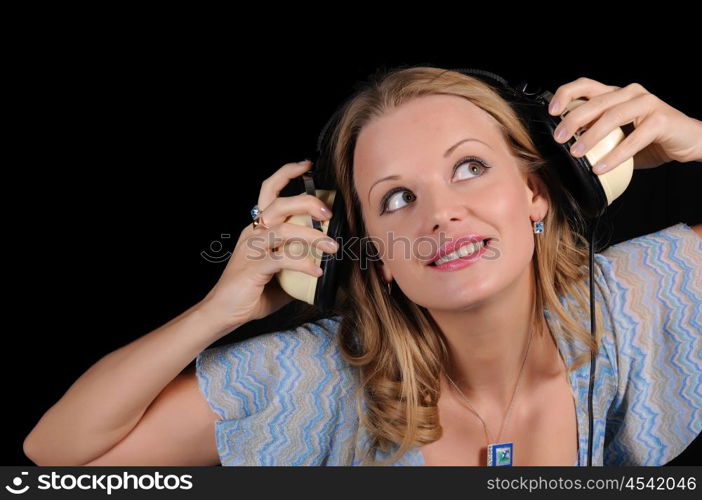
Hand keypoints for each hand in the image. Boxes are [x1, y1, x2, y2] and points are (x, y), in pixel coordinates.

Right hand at [200, 160, 338, 330]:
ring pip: (284, 230)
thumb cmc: (252, 292)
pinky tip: (317, 271)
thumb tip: (327, 260)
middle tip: (328, 214)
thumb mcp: (280, 273)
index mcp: (258, 228)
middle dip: (307, 203)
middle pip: (279, 204)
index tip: (308, 165)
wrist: (223, 312)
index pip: (269, 190)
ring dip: (312, 237)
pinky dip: (303, 264)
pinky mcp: (254, 267)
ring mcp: (252, 249)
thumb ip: (298, 261)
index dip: (287, 173)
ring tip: (332, 247)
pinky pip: (282, 259)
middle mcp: (253, 232)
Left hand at [547, 77, 701, 173]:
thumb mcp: (617, 136)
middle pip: (595, 101)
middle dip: (573, 119)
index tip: (551, 111)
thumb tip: (566, 147)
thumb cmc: (651, 140)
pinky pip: (633, 138)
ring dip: (591, 136)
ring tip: (576, 153)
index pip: (587, 86)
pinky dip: (614, 155)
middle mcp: (631, 93)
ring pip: (612, 116)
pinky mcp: (661, 120)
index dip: (566, 94)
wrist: (688, 142)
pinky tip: (600, 167)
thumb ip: (597, 136)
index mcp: (617, 95)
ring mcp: (647, 104)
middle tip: (559, 138)